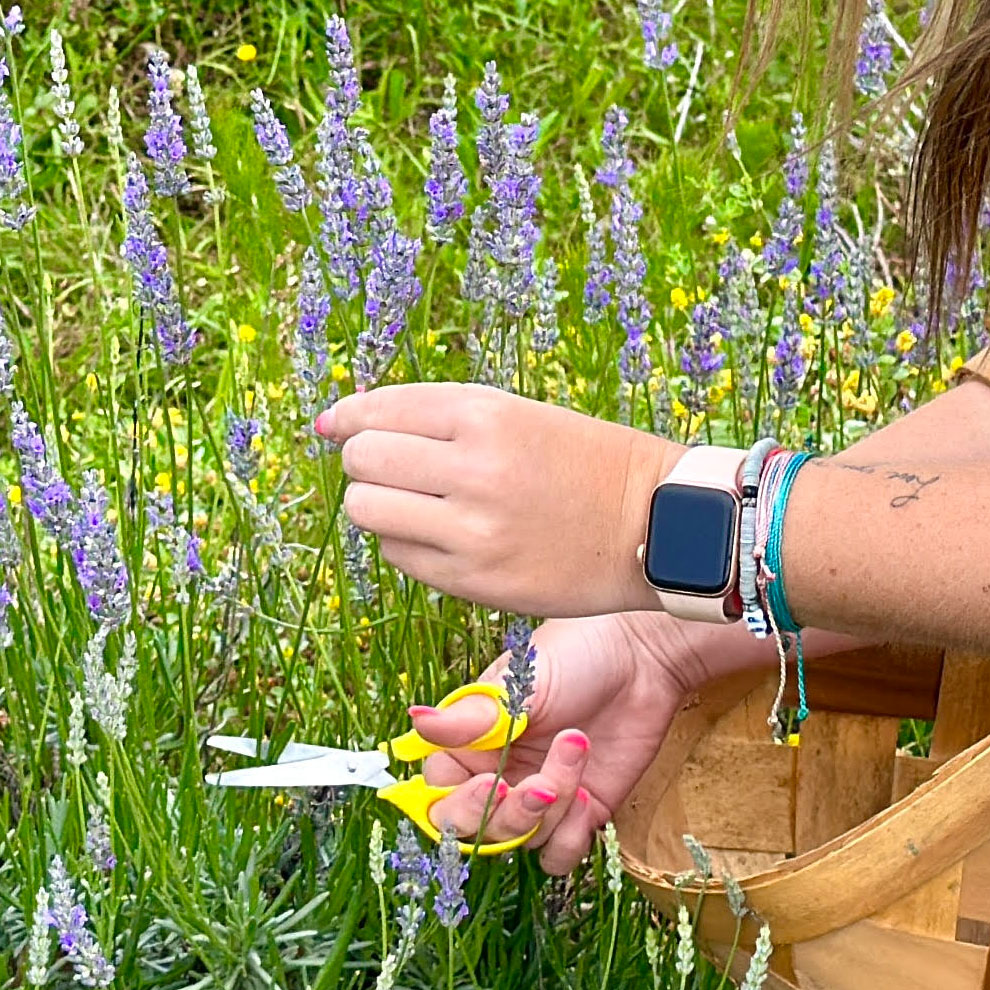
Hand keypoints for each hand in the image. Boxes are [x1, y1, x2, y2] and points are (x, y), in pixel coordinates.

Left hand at [315, 382, 676, 616]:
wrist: (653, 523)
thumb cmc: (581, 461)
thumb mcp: (516, 413)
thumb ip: (433, 416)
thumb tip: (335, 422)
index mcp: (485, 414)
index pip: (376, 409)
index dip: (348, 417)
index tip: (337, 424)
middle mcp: (473, 469)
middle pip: (362, 459)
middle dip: (364, 460)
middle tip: (391, 466)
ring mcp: (472, 530)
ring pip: (367, 510)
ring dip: (377, 504)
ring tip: (415, 503)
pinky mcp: (474, 580)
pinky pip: (398, 554)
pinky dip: (406, 541)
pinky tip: (443, 534)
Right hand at [414, 610, 710, 874]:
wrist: (644, 656)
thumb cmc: (577, 653)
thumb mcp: (521, 683)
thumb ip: (471, 717)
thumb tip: (417, 719)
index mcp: (472, 743)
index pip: (440, 797)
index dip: (460, 804)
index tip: (492, 784)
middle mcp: (499, 775)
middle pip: (477, 831)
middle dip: (509, 816)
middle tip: (541, 786)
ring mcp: (539, 797)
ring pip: (522, 841)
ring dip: (553, 808)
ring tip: (577, 746)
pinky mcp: (580, 813)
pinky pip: (558, 855)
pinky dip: (570, 837)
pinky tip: (589, 797)